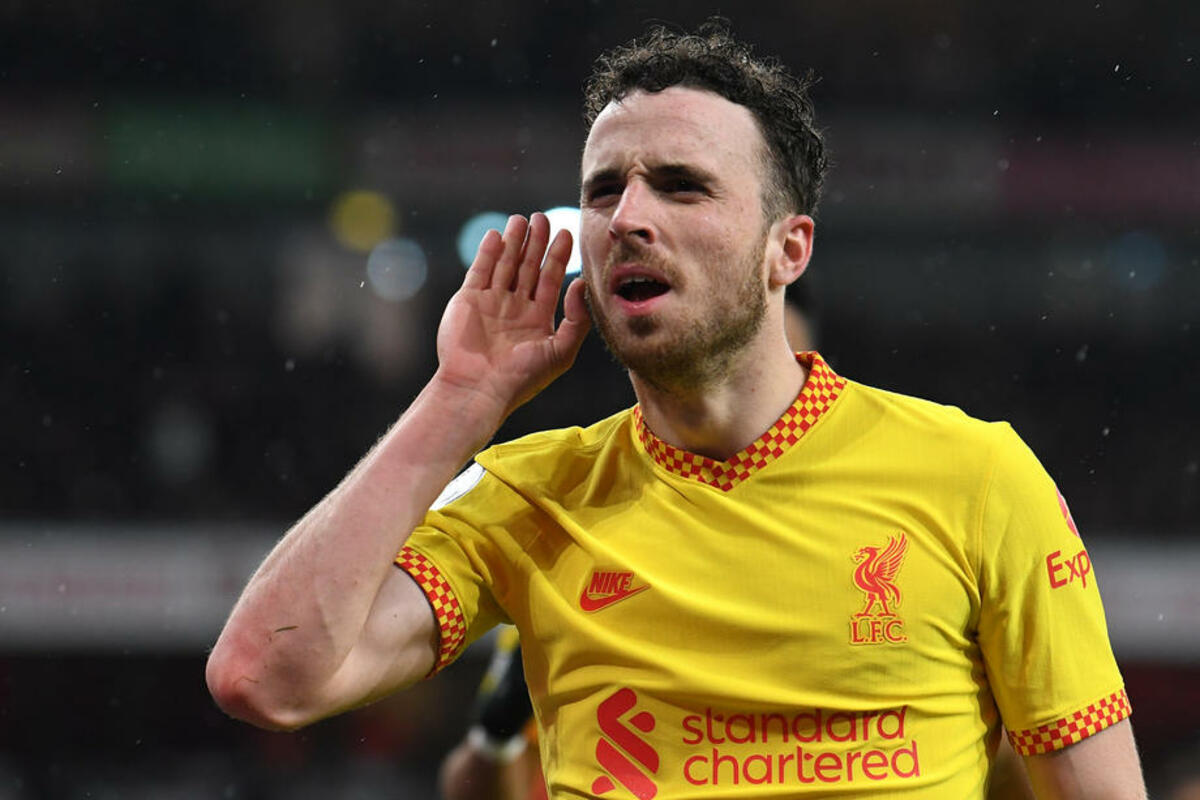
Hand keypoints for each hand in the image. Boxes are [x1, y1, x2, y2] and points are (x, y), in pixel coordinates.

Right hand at [434, 212, 590, 420]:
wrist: (479, 389)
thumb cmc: (522, 377)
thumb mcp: (561, 352)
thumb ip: (577, 320)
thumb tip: (580, 284)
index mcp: (537, 319)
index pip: (551, 280)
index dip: (558, 256)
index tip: (567, 233)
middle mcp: (515, 308)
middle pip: (528, 267)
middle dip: (536, 243)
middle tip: (543, 218)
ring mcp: (491, 303)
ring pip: (505, 264)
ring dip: (514, 242)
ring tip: (522, 220)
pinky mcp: (468, 300)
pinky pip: (479, 270)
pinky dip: (487, 252)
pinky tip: (497, 235)